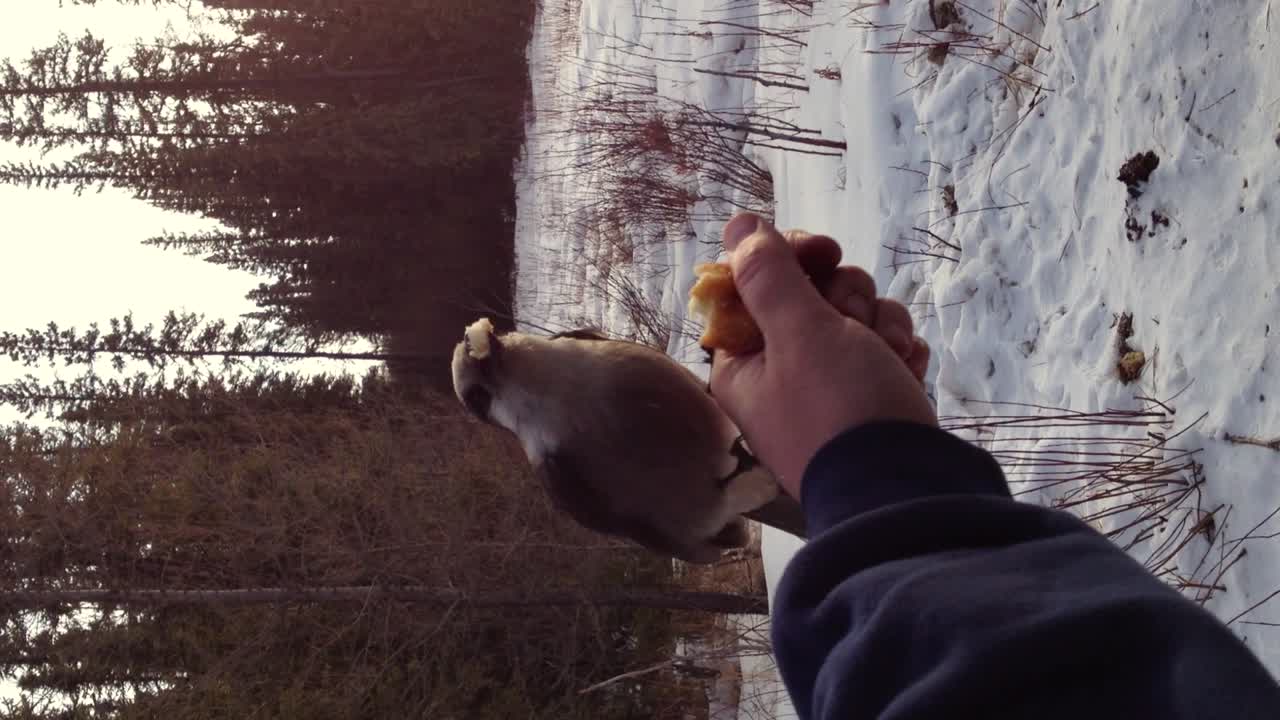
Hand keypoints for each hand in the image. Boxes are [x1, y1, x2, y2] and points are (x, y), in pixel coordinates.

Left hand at [710, 213, 937, 497]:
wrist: (909, 492)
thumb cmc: (842, 411)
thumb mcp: (799, 333)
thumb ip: (768, 276)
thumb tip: (738, 226)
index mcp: (743, 363)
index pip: (756, 283)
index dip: (791, 259)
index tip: (822, 252)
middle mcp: (780, 376)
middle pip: (811, 295)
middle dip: (845, 296)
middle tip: (855, 320)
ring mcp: (829, 389)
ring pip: (855, 317)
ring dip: (879, 324)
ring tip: (887, 355)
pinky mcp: (871, 400)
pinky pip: (883, 349)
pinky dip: (897, 352)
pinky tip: (906, 369)